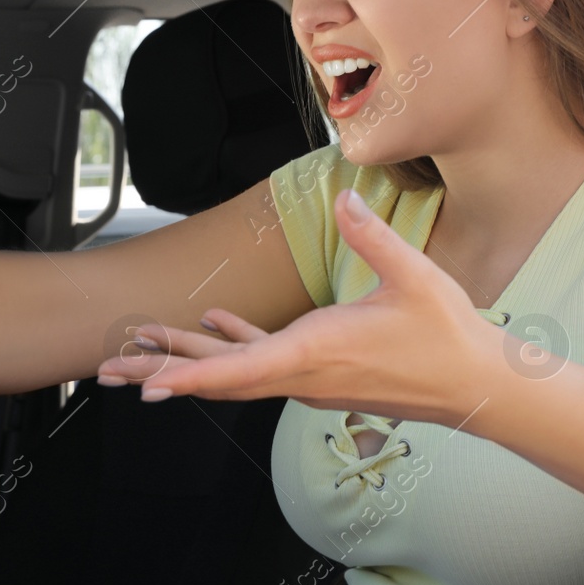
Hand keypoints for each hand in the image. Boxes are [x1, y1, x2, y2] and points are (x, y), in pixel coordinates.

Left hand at [94, 188, 505, 427]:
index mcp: (318, 352)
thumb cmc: (448, 336)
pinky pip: (261, 364)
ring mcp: (310, 380)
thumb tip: (344, 198)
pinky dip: (231, 347)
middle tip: (107, 372)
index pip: (242, 370)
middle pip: (220, 377)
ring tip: (138, 356)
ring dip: (188, 362)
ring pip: (236, 373)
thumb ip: (374, 235)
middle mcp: (304, 374)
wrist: (476, 386)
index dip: (192, 376)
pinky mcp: (320, 375)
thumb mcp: (414, 277)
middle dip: (162, 372)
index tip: (149, 386)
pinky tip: (212, 326)